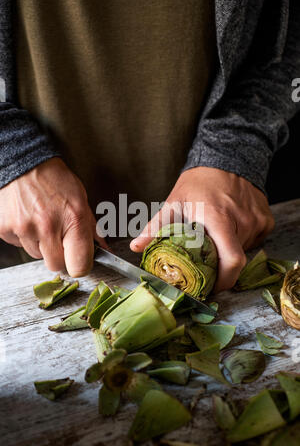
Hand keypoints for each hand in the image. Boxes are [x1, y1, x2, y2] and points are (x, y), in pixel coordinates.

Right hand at [0, 158, 106, 276]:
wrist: (24, 163)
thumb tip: (104, 249)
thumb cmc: (55, 180)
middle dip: (60, 256)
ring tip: (41, 222)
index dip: (80, 265)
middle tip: (58, 236)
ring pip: (37, 256)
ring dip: (41, 245)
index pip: (79, 266)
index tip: (79, 259)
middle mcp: (48, 226)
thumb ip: (91, 228)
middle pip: (56, 266)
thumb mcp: (81, 199)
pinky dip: (24, 237)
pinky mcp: (5, 229)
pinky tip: (27, 219)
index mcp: (73, 220)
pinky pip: (19, 245)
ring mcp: (24, 228)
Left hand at [130, 167, 274, 291]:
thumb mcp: (174, 203)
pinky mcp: (266, 219)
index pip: (231, 260)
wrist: (226, 159)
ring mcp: (257, 219)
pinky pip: (255, 241)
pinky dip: (242, 241)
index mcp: (218, 217)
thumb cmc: (198, 184)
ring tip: (217, 237)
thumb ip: (156, 227)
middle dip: (221, 266)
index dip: (224, 280)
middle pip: (236, 259)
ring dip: (230, 251)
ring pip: (245, 251)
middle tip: (207, 262)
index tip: (213, 287)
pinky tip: (230, 228)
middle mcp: (242, 220)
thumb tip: (136, 247)